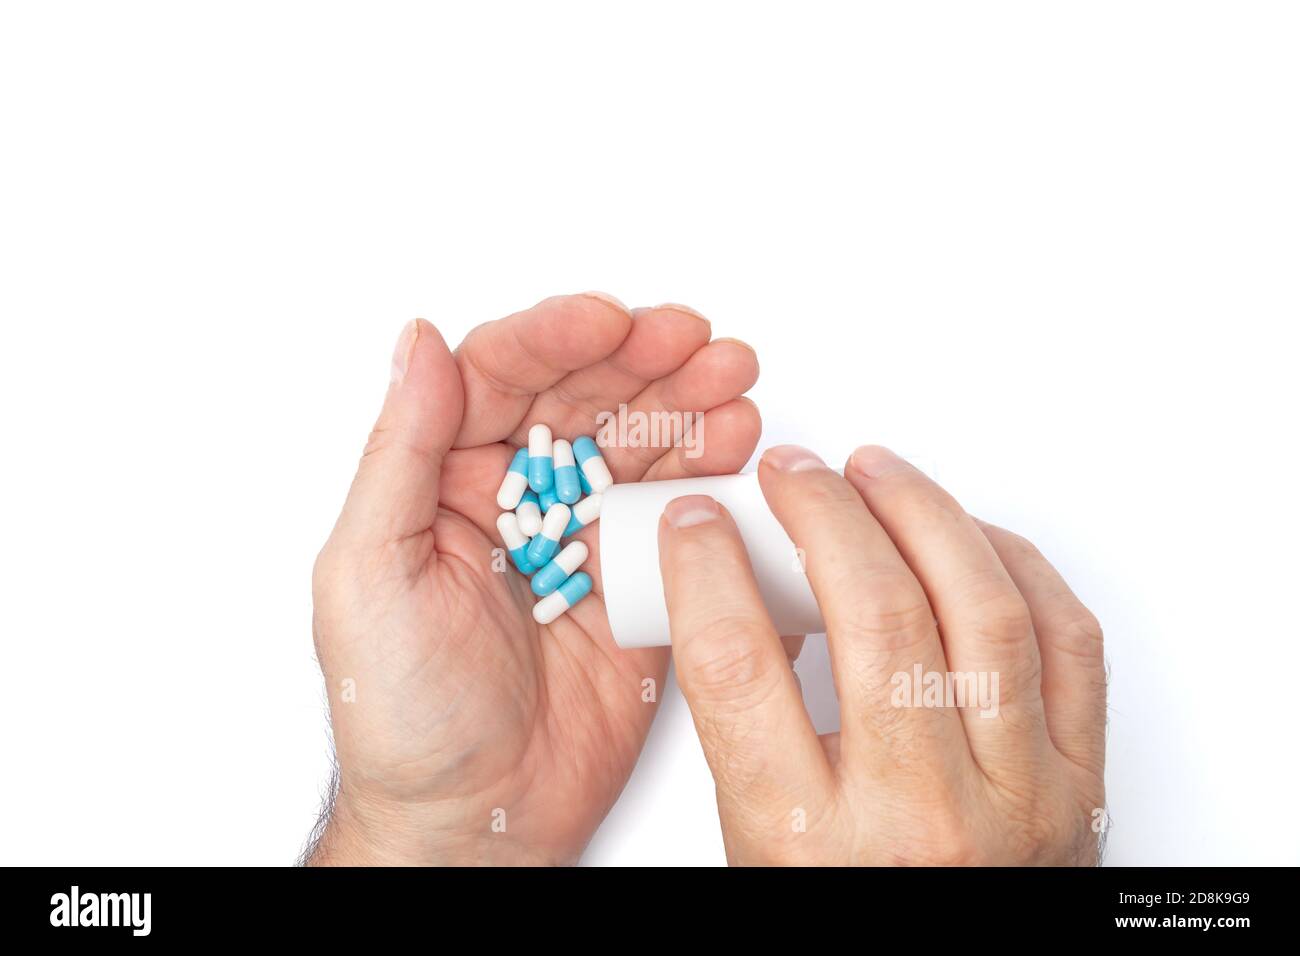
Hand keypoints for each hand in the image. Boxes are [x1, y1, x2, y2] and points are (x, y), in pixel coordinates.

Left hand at [308, 294, 759, 864]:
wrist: (470, 823)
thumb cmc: (400, 714)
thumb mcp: (369, 571)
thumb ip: (402, 453)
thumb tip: (418, 341)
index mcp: (442, 482)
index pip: (500, 378)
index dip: (557, 339)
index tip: (610, 321)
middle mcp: (514, 497)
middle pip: (582, 398)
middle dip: (642, 360)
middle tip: (697, 342)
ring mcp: (578, 537)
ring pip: (636, 444)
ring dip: (687, 402)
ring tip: (733, 381)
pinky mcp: (632, 583)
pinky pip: (674, 512)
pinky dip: (709, 471)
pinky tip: (733, 442)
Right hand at [657, 444, 1105, 864]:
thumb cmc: (846, 910)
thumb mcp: (761, 843)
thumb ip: (751, 727)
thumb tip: (751, 591)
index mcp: (811, 844)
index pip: (739, 669)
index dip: (706, 568)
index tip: (697, 522)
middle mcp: (921, 819)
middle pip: (876, 613)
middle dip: (823, 512)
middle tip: (793, 474)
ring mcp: (1016, 797)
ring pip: (983, 608)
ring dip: (922, 514)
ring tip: (875, 473)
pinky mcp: (1078, 784)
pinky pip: (1066, 640)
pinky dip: (1015, 566)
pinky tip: (968, 536)